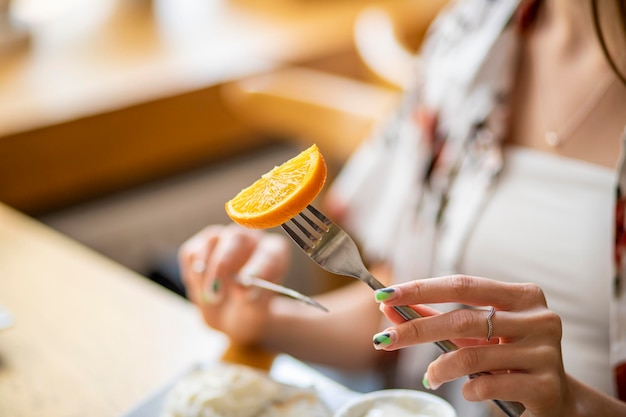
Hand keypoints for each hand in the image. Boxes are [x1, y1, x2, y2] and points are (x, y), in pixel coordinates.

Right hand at [178, 223, 289, 344]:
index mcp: (274, 252)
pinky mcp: (200, 246)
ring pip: (211, 242)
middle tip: (217, 294)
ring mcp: (224, 238)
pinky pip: (191, 253)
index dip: (259, 267)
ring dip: (207, 272)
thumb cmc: (250, 310)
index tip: (247, 286)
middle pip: (238, 237)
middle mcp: (251, 239)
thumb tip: (241, 287)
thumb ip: (254, 299)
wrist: (231, 315)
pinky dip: (193, 274)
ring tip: (212, 298)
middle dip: (225, 264)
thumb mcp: (256, 312)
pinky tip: (202, 289)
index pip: (270, 253)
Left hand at [374, 275, 570, 416]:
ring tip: (430, 377)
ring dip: (439, 368)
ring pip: (472, 356)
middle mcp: (538, 318)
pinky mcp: (545, 386)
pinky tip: (466, 390)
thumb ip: (438, 318)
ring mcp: (545, 352)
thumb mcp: (477, 334)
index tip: (385, 295)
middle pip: (463, 319)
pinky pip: (488, 386)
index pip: (463, 284)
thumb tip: (390, 307)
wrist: (556, 398)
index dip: (420, 289)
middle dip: (416, 330)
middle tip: (384, 341)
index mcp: (523, 296)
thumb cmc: (509, 358)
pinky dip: (467, 390)